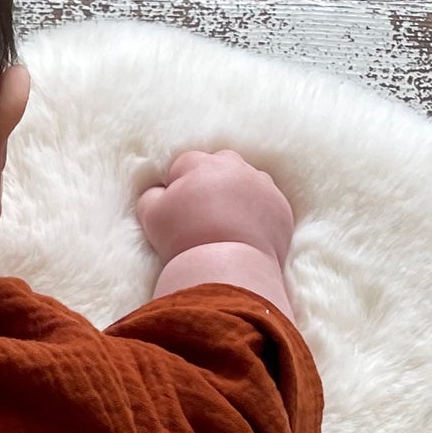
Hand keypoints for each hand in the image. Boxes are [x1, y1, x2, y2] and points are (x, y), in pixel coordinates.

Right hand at [136, 149, 293, 266]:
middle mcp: (234, 166)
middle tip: (202, 216)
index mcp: (201, 164)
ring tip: (226, 227)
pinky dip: (259, 216)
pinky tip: (246, 237)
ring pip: (247, 183)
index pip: (184, 165)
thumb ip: (150, 196)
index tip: (177, 211)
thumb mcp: (152, 216)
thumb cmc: (184, 240)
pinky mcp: (281, 208)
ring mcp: (262, 185)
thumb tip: (158, 192)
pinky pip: (268, 206)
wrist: (227, 268)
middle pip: (219, 167)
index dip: (178, 187)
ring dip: (237, 197)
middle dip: (211, 184)